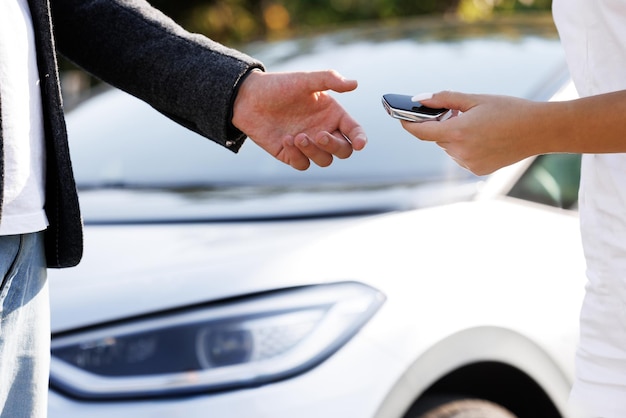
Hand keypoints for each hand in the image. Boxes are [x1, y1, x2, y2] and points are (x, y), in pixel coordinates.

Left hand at [232, 70, 366, 169]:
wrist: (249, 99)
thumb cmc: (279, 86)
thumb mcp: (305, 80)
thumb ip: (329, 80)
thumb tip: (354, 84)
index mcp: (332, 114)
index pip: (354, 131)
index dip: (360, 139)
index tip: (360, 144)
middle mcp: (323, 130)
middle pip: (343, 150)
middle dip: (334, 146)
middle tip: (318, 134)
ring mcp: (308, 145)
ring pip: (324, 160)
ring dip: (314, 151)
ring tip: (297, 136)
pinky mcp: (292, 154)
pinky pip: (303, 164)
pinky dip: (298, 156)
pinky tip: (285, 140)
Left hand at [401, 91, 542, 174]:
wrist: (539, 130)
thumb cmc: (509, 110)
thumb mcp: (475, 99)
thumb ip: (444, 99)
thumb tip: (418, 99)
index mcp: (458, 132)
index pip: (421, 132)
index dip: (408, 124)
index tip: (399, 117)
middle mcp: (460, 152)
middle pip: (438, 138)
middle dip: (442, 125)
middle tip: (458, 113)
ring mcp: (469, 163)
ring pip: (449, 148)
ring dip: (455, 137)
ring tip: (478, 125)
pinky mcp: (477, 170)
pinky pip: (462, 157)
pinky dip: (466, 147)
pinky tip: (485, 138)